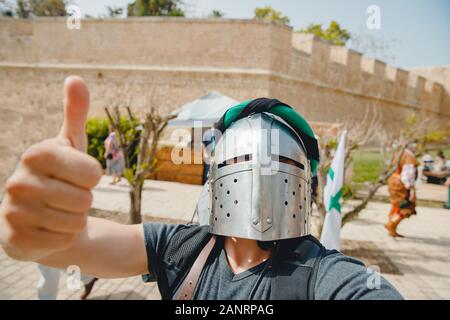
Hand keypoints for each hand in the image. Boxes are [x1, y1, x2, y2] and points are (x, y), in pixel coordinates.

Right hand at [0, 76, 101, 261]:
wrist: (37, 214)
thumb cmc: (61, 174)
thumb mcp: (70, 144)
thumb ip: (75, 113)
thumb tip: (76, 79)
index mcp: (35, 154)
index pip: (92, 173)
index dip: (91, 177)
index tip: (77, 175)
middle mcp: (17, 182)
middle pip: (85, 199)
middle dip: (83, 200)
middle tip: (66, 197)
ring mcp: (13, 213)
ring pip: (76, 222)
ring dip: (74, 219)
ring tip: (58, 211)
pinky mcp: (16, 241)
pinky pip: (64, 242)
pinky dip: (64, 238)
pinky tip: (49, 229)